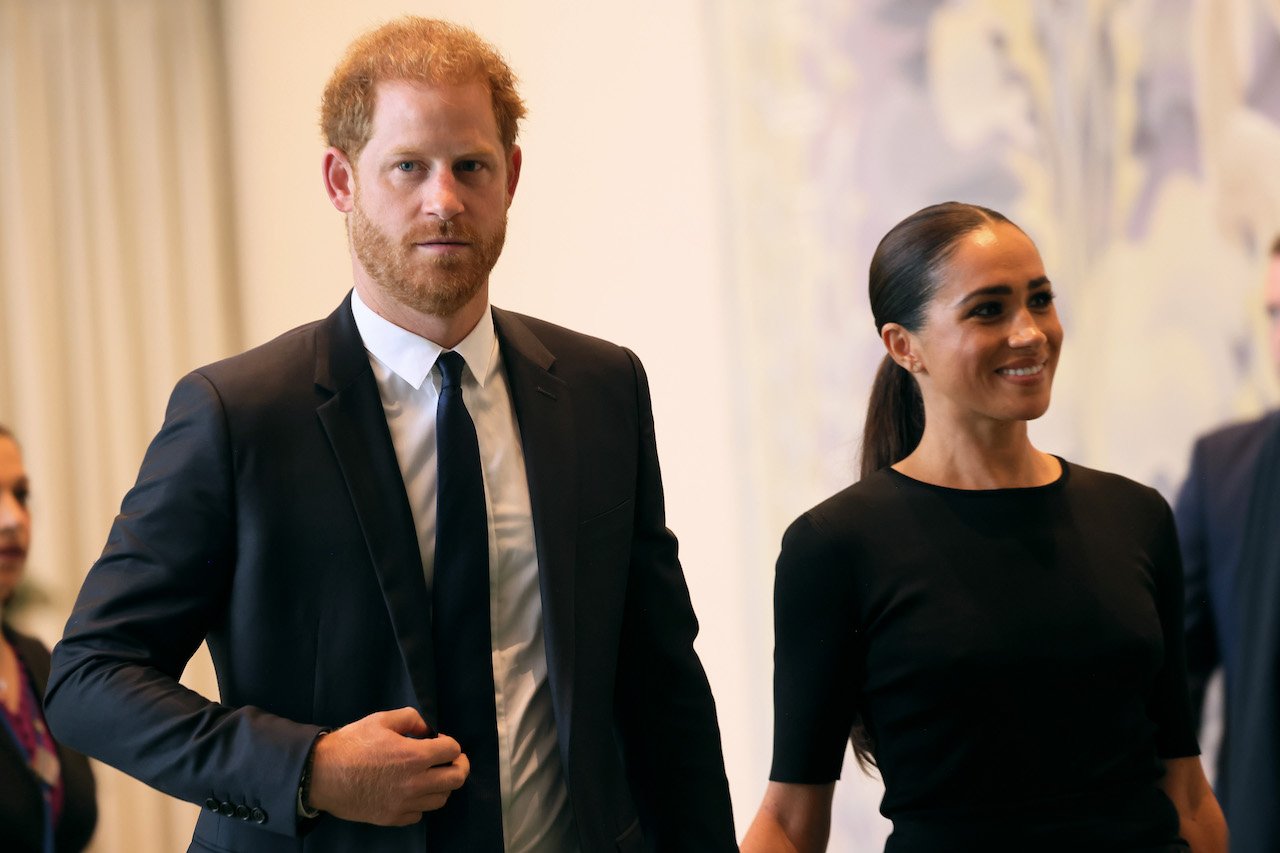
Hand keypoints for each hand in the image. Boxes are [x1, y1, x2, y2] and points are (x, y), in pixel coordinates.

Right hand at [307, 707, 469, 825]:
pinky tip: (411, 791)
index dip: (450, 743)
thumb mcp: (381, 719)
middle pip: (456, 779)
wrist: (321, 775)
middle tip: (451, 760)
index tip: (439, 741)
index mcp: (415, 756)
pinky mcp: (392, 818)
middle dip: (459, 766)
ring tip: (430, 775)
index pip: (453, 750)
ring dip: (441, 785)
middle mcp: (415, 783)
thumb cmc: (351, 744)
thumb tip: (427, 729)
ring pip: (441, 799)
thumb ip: (411, 718)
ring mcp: (404, 804)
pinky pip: (419, 814)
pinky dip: (421, 803)